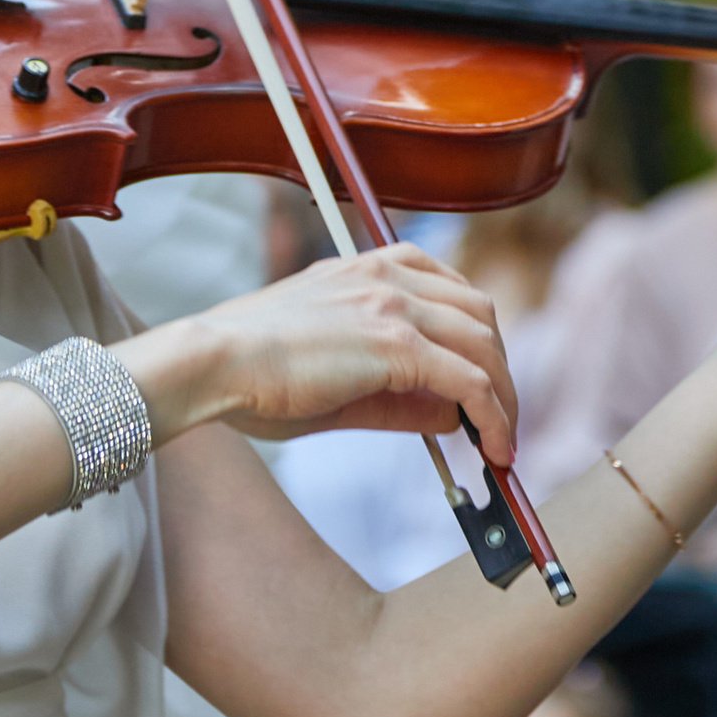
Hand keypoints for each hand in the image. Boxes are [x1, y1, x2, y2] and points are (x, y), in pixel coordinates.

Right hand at [135, 243, 520, 458]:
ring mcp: (395, 304)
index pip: (451, 292)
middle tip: (499, 419)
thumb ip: (397, 394)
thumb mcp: (337, 378)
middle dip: (499, 368)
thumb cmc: (253, 374)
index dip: (476, 340)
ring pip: (485, 345)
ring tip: (503, 442)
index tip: (482, 384)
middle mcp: (388, 274)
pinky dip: (495, 416)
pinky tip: (495, 448)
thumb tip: (452, 417)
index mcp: (369, 268)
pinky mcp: (397, 343)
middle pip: (479, 315)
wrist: (212, 363)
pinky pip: (472, 381)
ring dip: (505, 397)